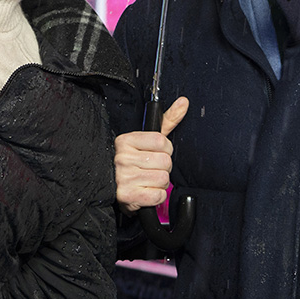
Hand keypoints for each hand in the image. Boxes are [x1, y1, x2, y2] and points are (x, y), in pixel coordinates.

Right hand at [114, 97, 188, 213]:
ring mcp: (123, 177)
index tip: (156, 153)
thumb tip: (184, 101)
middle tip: (151, 170)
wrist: (116, 188)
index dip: (165, 150)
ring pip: (163, 179)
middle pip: (165, 162)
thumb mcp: (148, 139)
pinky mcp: (127, 196)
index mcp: (126, 141)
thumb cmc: (136, 162)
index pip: (161, 141)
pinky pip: (158, 196)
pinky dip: (157, 196)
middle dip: (164, 168)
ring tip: (148, 181)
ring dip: (160, 183)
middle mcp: (122, 158)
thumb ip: (168, 120)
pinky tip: (146, 192)